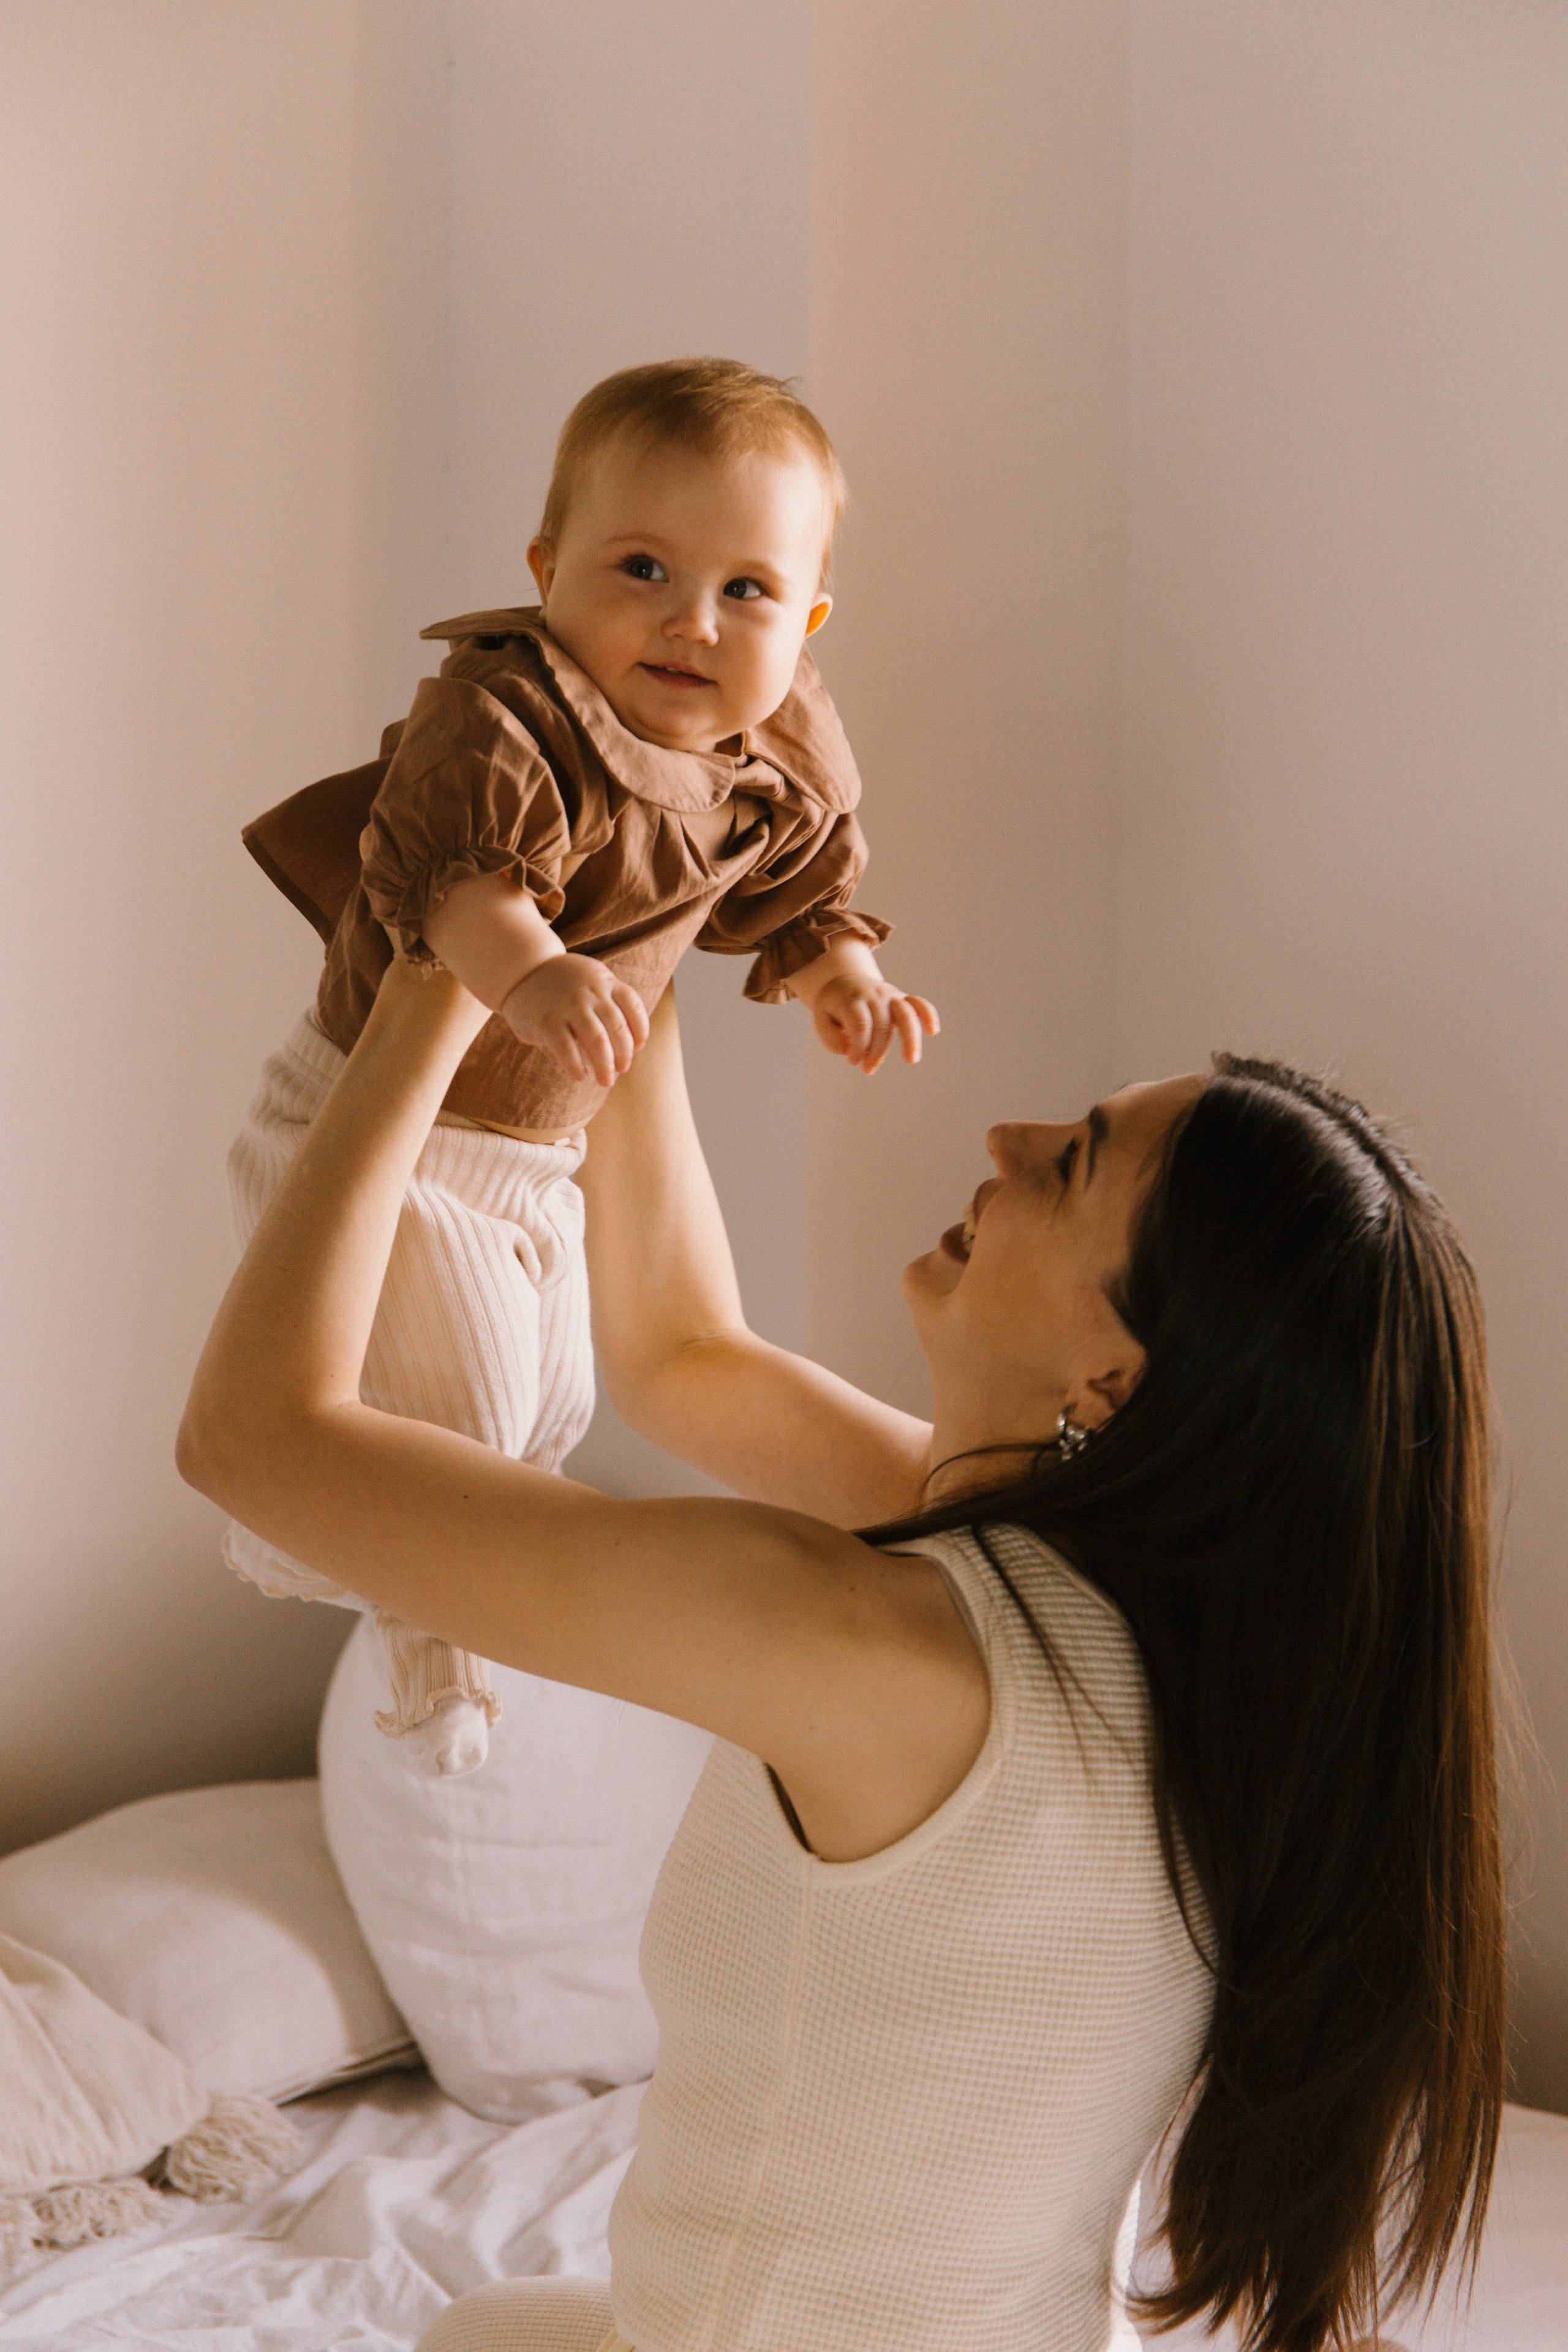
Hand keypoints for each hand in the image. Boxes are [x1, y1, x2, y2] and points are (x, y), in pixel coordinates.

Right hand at [500, 953, 649, 1087]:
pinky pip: (567, 1050)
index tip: (638, 1047)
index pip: (633, 1006)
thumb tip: (631, 1046)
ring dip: (605, 1066)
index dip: (640, 1030)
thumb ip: (610, 1003)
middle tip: (622, 1069)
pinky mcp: (546, 1022)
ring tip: (606, 1080)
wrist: (522, 971)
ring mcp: (568, 1006)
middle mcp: (590, 992)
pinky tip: (580, 1076)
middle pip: (618, 1028)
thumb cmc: (564, 986)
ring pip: (597, 1042)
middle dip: (624, 1054)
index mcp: (605, 981)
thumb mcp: (591, 982)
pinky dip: (576, 1067)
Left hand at [810, 972, 939, 1074]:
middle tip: (868, 1070)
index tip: (853, 1061)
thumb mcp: (821, 1018)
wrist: (844, 981)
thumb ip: (831, 1038)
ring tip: (911, 1060)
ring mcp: (890, 995)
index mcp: (852, 1000)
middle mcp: (874, 995)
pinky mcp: (902, 998)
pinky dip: (928, 1015)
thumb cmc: (834, 1006)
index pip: (861, 1025)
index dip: (859, 1047)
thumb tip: (851, 1051)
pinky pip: (919, 1004)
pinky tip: (933, 1031)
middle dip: (877, 1052)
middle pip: (882, 1025)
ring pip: (906, 1014)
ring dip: (910, 1038)